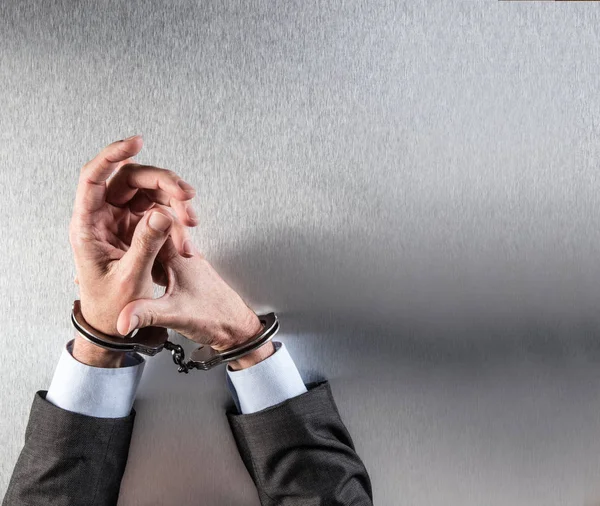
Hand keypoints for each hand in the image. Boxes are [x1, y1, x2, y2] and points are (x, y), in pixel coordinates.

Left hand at [69, 136, 197, 363]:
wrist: (116, 325)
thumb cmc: (111, 307)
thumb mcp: (131, 279)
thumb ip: (146, 245)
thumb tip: (162, 214)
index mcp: (89, 228)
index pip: (93, 179)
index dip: (112, 156)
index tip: (135, 143)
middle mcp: (104, 219)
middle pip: (131, 181)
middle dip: (163, 184)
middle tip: (187, 195)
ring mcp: (122, 222)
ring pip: (150, 194)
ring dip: (176, 203)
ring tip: (193, 223)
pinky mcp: (139, 229)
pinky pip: (160, 211)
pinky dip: (178, 220)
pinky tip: (187, 236)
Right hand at [115, 207, 273, 368]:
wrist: (236, 329)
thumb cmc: (216, 317)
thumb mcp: (176, 315)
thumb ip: (147, 314)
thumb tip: (122, 318)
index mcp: (181, 258)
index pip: (154, 228)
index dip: (131, 224)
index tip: (111, 222)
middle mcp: (185, 257)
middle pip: (153, 236)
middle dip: (131, 237)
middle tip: (107, 237)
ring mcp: (185, 266)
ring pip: (157, 250)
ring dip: (139, 252)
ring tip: (116, 255)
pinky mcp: (186, 277)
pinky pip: (162, 264)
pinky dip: (147, 266)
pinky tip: (137, 273)